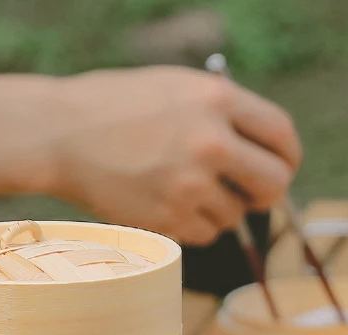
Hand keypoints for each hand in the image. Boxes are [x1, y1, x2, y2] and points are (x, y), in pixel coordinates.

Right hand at [51, 66, 300, 244]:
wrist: (59, 134)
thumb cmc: (116, 106)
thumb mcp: (177, 88)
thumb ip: (224, 113)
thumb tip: (265, 153)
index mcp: (216, 100)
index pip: (282, 135)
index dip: (288, 156)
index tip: (283, 166)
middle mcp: (209, 144)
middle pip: (274, 183)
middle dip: (268, 191)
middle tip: (252, 192)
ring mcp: (188, 186)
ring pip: (235, 215)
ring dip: (220, 208)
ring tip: (184, 188)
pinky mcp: (166, 219)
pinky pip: (205, 234)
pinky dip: (195, 225)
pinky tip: (167, 203)